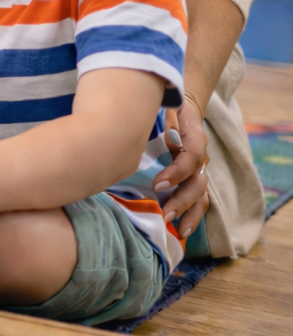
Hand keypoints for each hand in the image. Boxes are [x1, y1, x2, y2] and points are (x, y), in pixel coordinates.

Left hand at [156, 94, 209, 238]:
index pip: (193, 157)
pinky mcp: (194, 178)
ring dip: (190, 213)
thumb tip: (135, 124)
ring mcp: (199, 169)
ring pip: (201, 194)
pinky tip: (182, 230)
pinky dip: (193, 215)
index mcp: (193, 136)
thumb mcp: (162, 106)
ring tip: (177, 230)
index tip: (157, 184)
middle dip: (182, 200)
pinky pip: (199, 199)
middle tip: (164, 213)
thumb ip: (157, 116)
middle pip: (197, 182)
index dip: (178, 172)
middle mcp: (199, 155)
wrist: (183, 104)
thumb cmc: (166, 107)